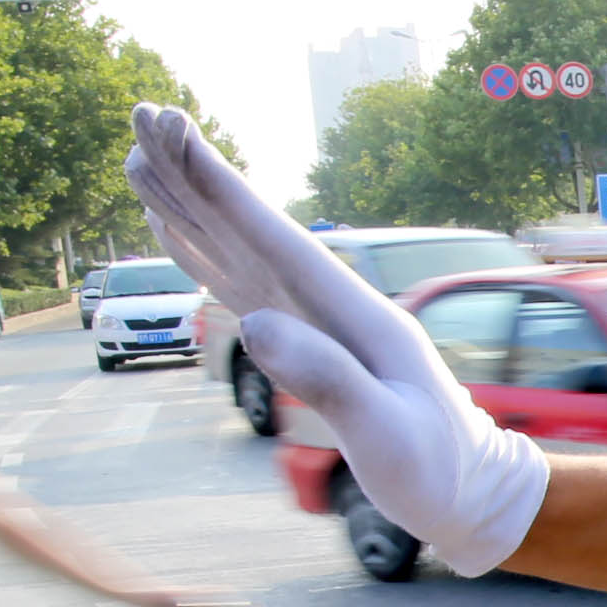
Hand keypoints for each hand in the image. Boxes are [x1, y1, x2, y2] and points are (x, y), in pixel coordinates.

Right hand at [121, 105, 547, 573]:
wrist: (467, 493)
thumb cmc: (434, 471)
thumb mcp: (386, 435)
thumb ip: (329, 379)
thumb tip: (254, 324)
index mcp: (357, 314)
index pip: (278, 239)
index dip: (226, 190)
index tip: (180, 136)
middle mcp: (332, 304)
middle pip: (251, 228)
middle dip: (195, 174)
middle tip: (142, 113)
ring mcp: (315, 321)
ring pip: (238, 249)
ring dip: (190, 204)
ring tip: (139, 159)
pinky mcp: (303, 344)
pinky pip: (242, 287)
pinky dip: (203, 254)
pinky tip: (176, 228)